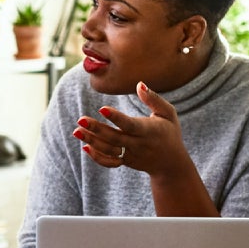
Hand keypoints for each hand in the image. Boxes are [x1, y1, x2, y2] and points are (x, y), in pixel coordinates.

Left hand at [72, 81, 186, 176]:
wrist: (171, 163)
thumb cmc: (170, 132)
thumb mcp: (168, 113)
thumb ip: (154, 99)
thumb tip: (139, 84)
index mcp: (149, 130)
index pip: (130, 125)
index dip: (116, 118)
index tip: (101, 108)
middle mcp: (138, 144)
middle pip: (115, 138)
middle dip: (96, 129)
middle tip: (80, 119)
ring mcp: (131, 155)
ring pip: (109, 150)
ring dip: (92, 141)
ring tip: (76, 131)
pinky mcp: (126, 162)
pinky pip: (110, 162)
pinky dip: (97, 157)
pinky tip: (85, 146)